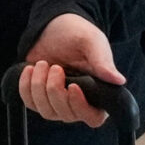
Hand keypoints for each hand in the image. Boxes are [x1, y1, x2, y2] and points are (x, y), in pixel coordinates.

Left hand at [18, 13, 123, 127]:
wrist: (55, 27)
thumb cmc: (79, 36)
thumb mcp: (93, 44)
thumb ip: (103, 63)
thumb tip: (118, 81)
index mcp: (99, 94)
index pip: (93, 117)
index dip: (80, 106)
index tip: (73, 85)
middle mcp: (79, 103)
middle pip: (66, 115)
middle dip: (55, 90)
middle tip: (55, 67)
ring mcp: (58, 103)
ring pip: (46, 111)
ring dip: (39, 88)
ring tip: (43, 64)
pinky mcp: (39, 97)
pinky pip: (30, 102)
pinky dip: (26, 86)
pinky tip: (30, 69)